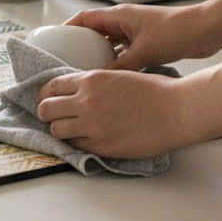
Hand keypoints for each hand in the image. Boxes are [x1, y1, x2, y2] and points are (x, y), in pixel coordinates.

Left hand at [37, 70, 187, 158]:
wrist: (176, 110)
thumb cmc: (152, 90)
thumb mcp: (115, 74)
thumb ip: (91, 83)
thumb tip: (72, 90)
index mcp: (89, 80)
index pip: (51, 87)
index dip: (45, 94)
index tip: (47, 100)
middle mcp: (86, 102)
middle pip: (46, 109)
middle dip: (46, 113)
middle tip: (52, 117)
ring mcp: (93, 126)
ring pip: (56, 130)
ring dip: (59, 130)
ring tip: (68, 130)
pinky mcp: (102, 145)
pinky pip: (76, 146)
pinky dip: (76, 143)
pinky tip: (84, 139)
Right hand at [65, 4, 202, 70]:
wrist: (206, 31)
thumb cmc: (177, 32)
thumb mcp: (143, 52)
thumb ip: (120, 66)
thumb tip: (99, 79)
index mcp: (118, 15)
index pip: (84, 18)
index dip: (67, 28)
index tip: (56, 40)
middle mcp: (124, 21)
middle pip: (94, 30)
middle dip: (80, 44)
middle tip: (67, 59)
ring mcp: (135, 30)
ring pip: (109, 41)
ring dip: (99, 53)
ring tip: (86, 68)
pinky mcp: (145, 40)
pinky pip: (123, 50)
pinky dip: (115, 59)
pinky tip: (112, 73)